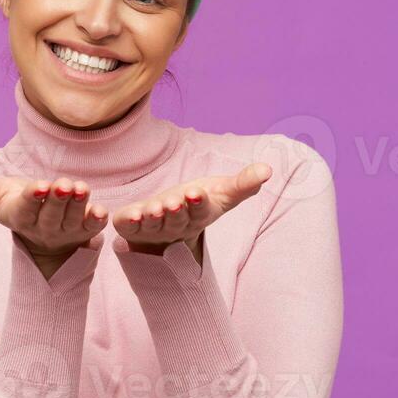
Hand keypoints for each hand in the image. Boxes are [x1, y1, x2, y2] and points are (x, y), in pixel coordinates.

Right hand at [0, 172, 108, 262]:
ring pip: (73, 219)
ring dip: (79, 205)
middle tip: (63, 184)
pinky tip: (102, 210)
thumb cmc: (14, 202)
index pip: (26, 209)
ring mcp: (66, 230)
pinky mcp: (85, 230)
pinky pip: (92, 228)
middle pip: (51, 215)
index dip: (33, 198)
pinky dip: (97, 220)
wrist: (39, 223)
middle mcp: (44, 228)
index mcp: (21, 217)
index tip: (39, 186)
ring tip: (81, 188)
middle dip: (58, 199)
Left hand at [113, 163, 272, 260]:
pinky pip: (129, 226)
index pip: (199, 210)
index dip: (198, 203)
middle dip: (177, 210)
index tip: (197, 192)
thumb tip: (268, 170)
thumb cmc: (197, 203)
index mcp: (198, 216)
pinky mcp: (131, 226)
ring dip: (154, 216)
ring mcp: (153, 227)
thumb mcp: (221, 192)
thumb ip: (243, 183)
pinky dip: (129, 221)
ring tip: (155, 208)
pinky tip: (131, 215)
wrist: (167, 220)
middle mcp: (176, 224)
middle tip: (177, 200)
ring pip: (154, 223)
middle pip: (177, 218)